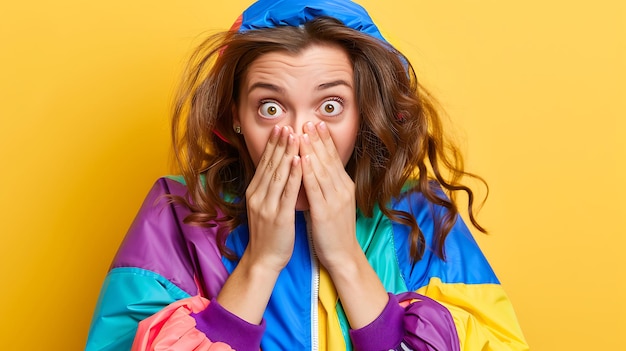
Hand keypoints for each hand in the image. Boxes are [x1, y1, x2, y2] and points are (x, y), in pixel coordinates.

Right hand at [244, 125, 301, 272]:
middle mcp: (259, 196)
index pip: (265, 164)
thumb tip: (277, 170)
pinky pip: (287, 192)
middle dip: (279, 144)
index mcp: (255, 193)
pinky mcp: (279, 216)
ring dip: (287, 153)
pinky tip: (299, 161)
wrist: (264, 259)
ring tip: (294, 135)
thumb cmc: (268, 234)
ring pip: (278, 174)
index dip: (273, 145)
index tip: (280, 128)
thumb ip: (269, 189)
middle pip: (270, 165)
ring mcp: (267, 206)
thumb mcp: (264, 207)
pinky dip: (294, 175)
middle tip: (287, 125)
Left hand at [299, 121, 358, 270]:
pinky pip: (314, 187)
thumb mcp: (335, 203)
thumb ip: (328, 186)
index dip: (325, 140)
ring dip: (311, 149)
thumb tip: (317, 170)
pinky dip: (307, 171)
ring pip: (322, 169)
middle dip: (318, 139)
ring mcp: (335, 199)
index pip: (334, 158)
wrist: (343, 255)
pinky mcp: (325, 211)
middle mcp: (342, 189)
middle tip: (310, 120)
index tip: (317, 124)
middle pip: (328, 159)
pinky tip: (300, 159)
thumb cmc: (335, 231)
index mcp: (344, 186)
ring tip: (303, 132)